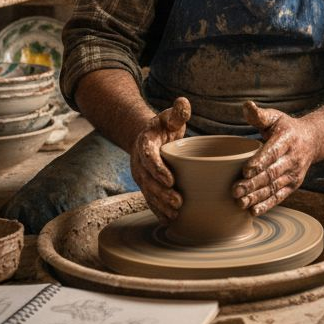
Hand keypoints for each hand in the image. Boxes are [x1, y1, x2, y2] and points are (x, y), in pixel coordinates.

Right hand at [129, 97, 189, 221]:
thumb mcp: (169, 117)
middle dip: (162, 193)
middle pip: (149, 180)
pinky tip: (169, 221)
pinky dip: (158, 211)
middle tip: (177, 202)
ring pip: (149, 193)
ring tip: (175, 214)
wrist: (148, 138)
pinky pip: (150, 200)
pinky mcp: (146, 186)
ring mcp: (142, 176)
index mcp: (146, 145)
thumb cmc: (164, 127)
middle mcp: (140, 163)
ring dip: (160, 205)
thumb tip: (183, 103)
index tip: (171, 180)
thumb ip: (177, 112)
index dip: (158, 170)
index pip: (150, 158)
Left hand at [233, 101, 319, 215]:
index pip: (273, 152)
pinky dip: (267, 205)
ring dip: (257, 197)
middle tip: (235, 190)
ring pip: (274, 187)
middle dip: (253, 184)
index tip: (245, 170)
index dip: (259, 162)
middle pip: (271, 174)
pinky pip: (279, 197)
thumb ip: (259, 115)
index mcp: (287, 140)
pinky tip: (253, 211)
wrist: (311, 141)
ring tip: (240, 202)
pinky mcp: (293, 185)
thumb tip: (246, 106)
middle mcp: (292, 159)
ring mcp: (293, 174)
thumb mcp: (275, 117)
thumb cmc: (286, 128)